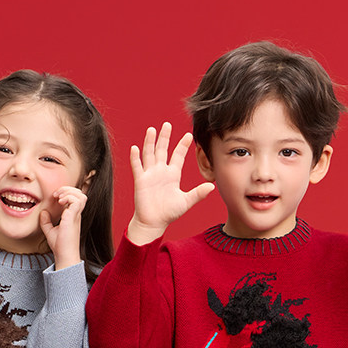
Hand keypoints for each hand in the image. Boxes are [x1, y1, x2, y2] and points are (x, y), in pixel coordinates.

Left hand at [40, 186, 86, 268]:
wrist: (64, 255)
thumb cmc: (60, 246)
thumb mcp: (50, 231)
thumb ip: (46, 221)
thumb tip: (43, 212)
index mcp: (72, 216)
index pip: (75, 198)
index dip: (66, 193)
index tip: (54, 197)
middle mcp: (76, 214)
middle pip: (80, 194)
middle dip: (68, 189)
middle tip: (56, 195)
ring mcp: (76, 216)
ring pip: (81, 195)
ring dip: (69, 192)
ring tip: (59, 197)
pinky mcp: (73, 218)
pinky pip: (76, 201)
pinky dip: (68, 197)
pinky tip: (60, 202)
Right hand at [127, 122, 213, 244]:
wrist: (154, 223)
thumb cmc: (169, 213)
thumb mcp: (186, 202)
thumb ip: (198, 193)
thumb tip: (212, 187)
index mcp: (172, 175)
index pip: (178, 156)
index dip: (182, 145)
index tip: (189, 135)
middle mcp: (161, 172)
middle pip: (162, 150)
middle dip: (165, 137)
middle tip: (167, 124)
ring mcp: (150, 175)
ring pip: (149, 154)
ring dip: (150, 142)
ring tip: (152, 130)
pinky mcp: (140, 181)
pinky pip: (137, 167)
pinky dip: (135, 158)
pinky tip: (135, 148)